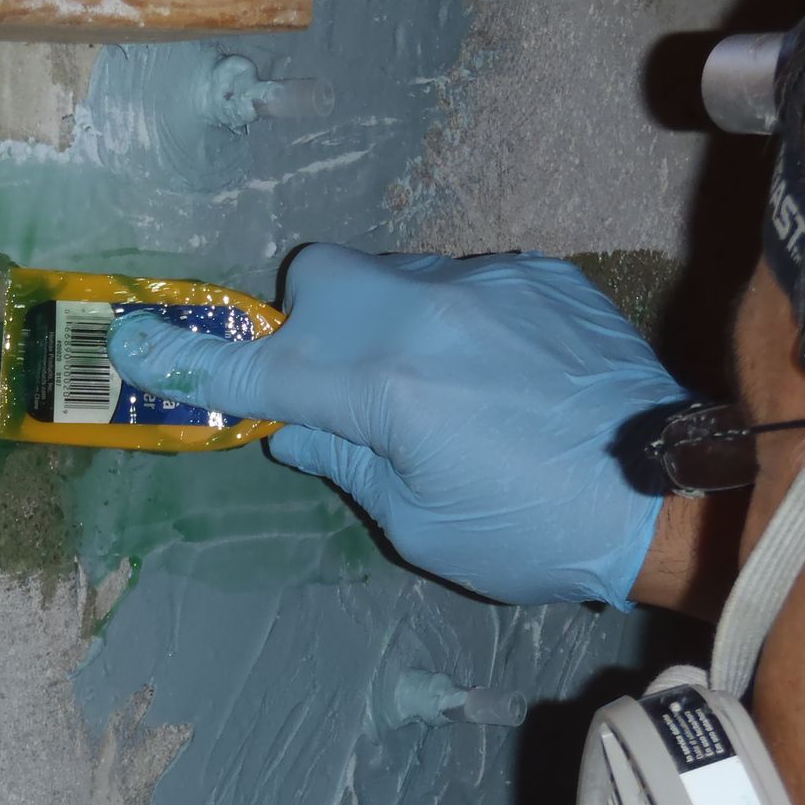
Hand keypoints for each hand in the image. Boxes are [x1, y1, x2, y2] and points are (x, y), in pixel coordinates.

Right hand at [107, 243, 685, 606]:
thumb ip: (345, 459)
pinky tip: (496, 375)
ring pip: (391, 276)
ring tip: (438, 390)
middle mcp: (429, 313)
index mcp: (389, 387)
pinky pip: (460, 280)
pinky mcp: (539, 274)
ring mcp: (489, 282)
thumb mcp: (419, 525)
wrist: (668, 493)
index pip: (264, 367)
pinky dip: (450, 320)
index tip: (136, 344)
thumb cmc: (535, 530)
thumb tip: (296, 421)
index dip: (194, 361)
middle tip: (342, 388)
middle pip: (320, 280)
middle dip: (307, 326)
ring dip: (382, 323)